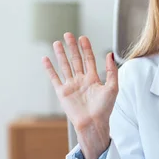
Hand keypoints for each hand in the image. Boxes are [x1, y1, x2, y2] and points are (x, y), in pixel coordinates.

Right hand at [42, 33, 117, 158]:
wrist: (93, 124)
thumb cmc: (105, 109)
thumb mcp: (113, 88)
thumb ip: (112, 71)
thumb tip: (110, 54)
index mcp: (93, 79)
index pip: (89, 59)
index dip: (86, 48)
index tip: (83, 38)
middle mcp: (81, 81)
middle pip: (76, 60)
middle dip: (72, 47)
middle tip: (68, 35)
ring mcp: (71, 86)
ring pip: (65, 66)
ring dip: (61, 55)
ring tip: (57, 42)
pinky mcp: (62, 93)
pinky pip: (54, 78)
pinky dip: (49, 69)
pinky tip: (46, 59)